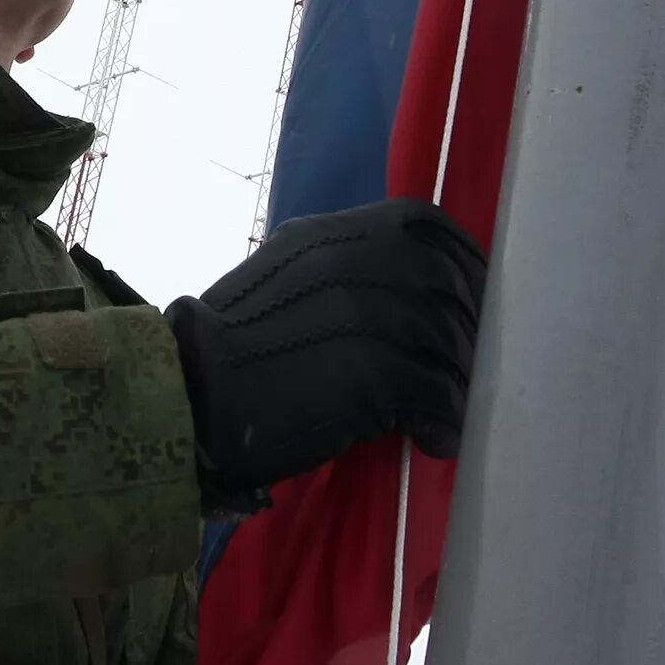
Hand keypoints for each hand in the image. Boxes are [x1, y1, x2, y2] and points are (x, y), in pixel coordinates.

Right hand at [166, 198, 483, 513]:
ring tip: (450, 409)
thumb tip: (402, 292)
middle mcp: (356, 262)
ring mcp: (369, 315)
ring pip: (450, 341)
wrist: (193, 395)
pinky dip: (445, 420)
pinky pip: (437, 393)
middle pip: (447, 285)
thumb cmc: (231, 347)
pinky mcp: (375, 372)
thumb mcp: (283, 276)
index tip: (472, 295)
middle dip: (469, 328)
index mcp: (332, 234)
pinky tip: (435, 437)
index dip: (462, 260)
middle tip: (467, 366)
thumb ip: (339, 269)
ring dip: (459, 380)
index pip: (424, 226)